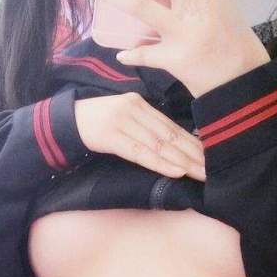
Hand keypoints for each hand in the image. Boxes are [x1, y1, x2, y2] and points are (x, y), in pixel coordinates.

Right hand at [73, 91, 205, 180]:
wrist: (66, 120)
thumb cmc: (96, 122)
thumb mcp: (123, 116)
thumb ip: (144, 125)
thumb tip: (171, 143)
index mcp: (140, 103)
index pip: (172, 125)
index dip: (192, 142)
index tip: (208, 156)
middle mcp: (134, 109)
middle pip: (169, 135)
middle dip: (192, 154)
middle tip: (210, 169)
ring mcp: (122, 122)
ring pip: (158, 144)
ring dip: (181, 161)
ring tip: (199, 173)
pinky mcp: (111, 136)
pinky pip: (140, 152)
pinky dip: (160, 163)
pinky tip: (176, 170)